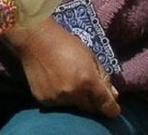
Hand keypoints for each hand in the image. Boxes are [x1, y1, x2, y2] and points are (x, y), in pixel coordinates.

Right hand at [3, 19, 119, 117]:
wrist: (34, 37)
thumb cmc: (64, 42)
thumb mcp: (89, 55)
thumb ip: (103, 77)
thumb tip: (113, 96)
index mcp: (87, 80)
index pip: (107, 107)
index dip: (112, 108)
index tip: (111, 107)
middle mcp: (73, 92)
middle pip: (90, 109)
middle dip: (91, 101)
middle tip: (84, 86)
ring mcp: (57, 97)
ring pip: (73, 107)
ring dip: (74, 98)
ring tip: (65, 79)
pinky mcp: (44, 99)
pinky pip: (57, 104)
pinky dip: (58, 96)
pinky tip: (53, 81)